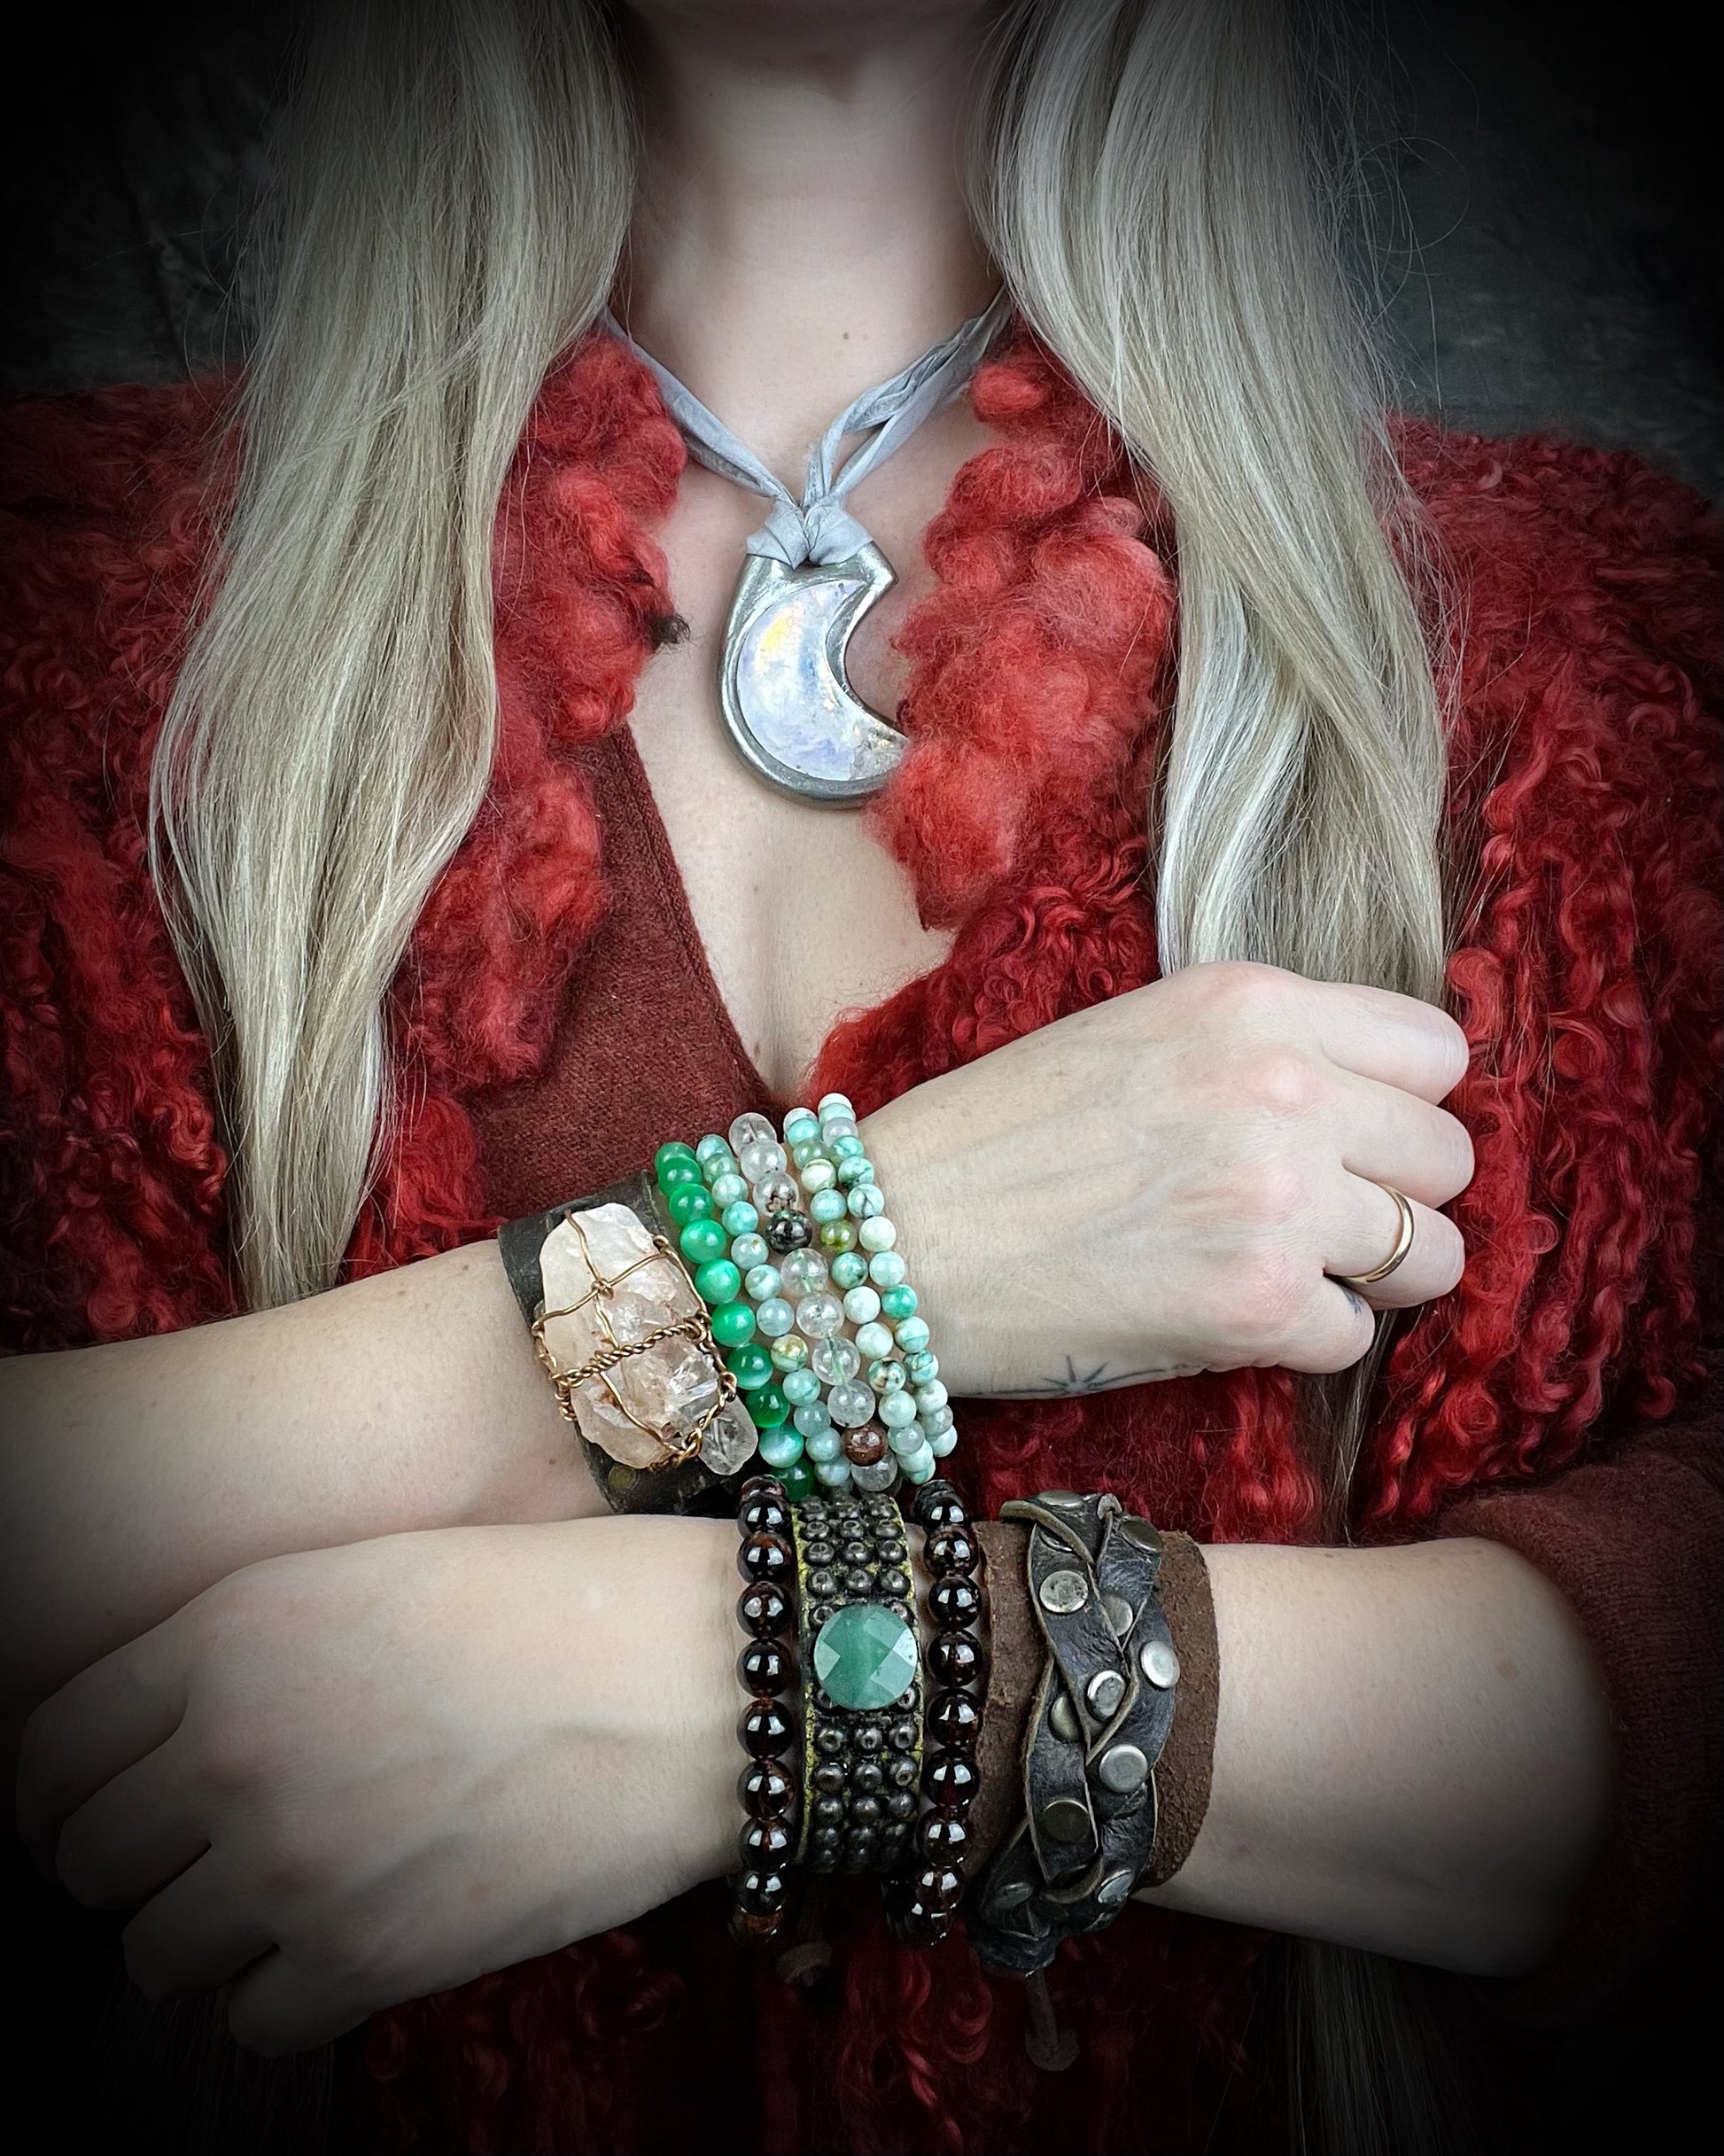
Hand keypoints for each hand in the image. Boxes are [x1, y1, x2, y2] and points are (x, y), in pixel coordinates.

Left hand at [16, 1517, 737, 2053]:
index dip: (56, 1794)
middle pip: (86, 1861)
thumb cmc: (557, 1602)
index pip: (49, 1747)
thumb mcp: (372, 1576)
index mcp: (228, 1632)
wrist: (693, 1679)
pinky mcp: (367, 1964)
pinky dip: (288, 1992)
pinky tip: (353, 1936)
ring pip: (156, 1954)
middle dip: (134, 1864)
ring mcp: (294, 1866)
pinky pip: (253, 2019)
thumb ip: (246, 1651)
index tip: (90, 1814)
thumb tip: (170, 1745)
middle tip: (199, 1857)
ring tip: (293, 1895)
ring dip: (209, 1934)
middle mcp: (234, 1750)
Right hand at [863, 961, 1471, 1393]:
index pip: (1437, 1052)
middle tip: (1315, 1223)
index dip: (1401, 1108)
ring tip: (1278, 1276)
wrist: (889, 1240)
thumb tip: (1370, 1103)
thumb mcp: (1135, 1034)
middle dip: (1395, 1200)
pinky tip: (1224, 1321)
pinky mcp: (1256, 1305)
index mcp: (1250, 1003)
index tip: (1355, 1141)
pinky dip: (1301, 1343)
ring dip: (1366, 1280)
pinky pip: (1356, 1339)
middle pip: (1448, 1158)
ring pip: (1432, 1256)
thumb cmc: (992, 1140)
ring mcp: (1278, 1197)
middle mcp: (1282, 1086)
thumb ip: (1257, 1049)